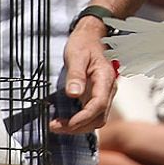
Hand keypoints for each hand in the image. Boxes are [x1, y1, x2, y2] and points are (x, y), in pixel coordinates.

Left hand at [50, 16, 116, 133]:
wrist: (91, 37)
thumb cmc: (84, 44)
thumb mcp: (76, 55)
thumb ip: (76, 75)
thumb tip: (73, 94)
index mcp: (105, 78)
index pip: (98, 105)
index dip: (83, 118)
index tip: (66, 124)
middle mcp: (108, 89)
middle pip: (98, 117)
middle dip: (78, 126)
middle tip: (55, 126)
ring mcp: (105, 94)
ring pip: (96, 119)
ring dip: (78, 126)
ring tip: (57, 125)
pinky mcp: (98, 96)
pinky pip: (92, 114)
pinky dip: (80, 121)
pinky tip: (65, 120)